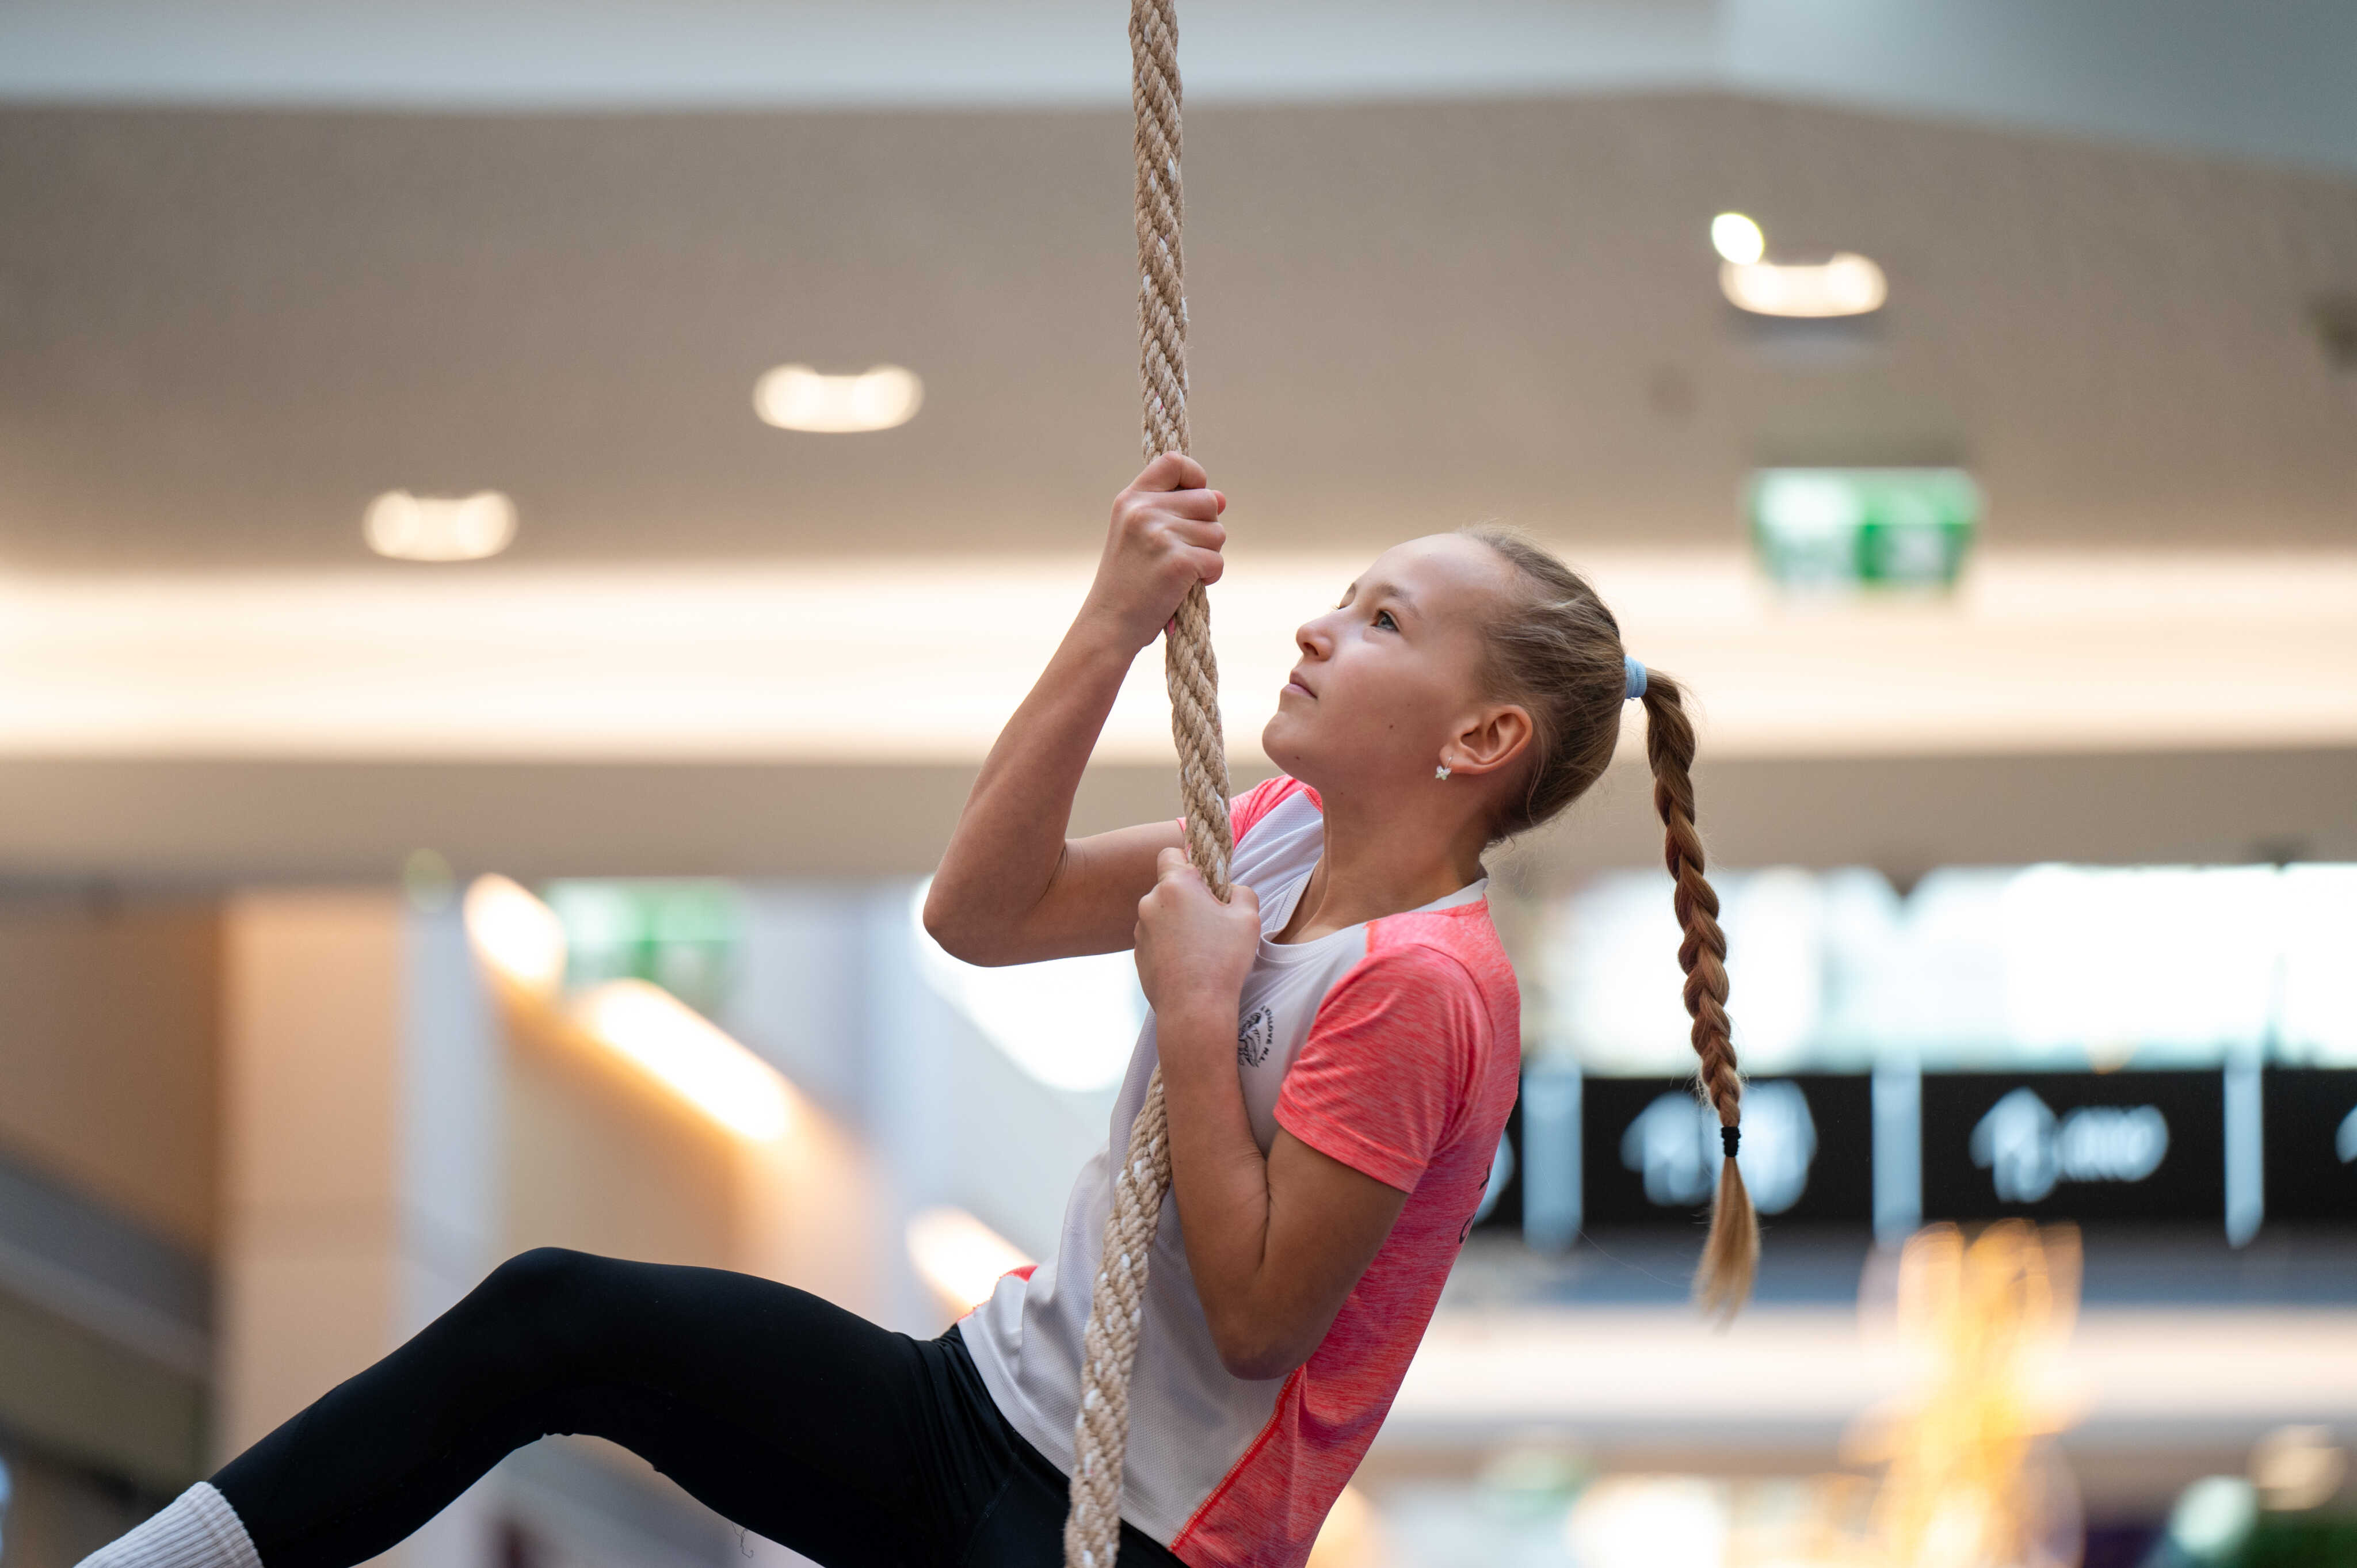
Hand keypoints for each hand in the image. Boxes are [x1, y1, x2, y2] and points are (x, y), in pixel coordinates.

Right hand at [1079, 454, 1227, 655]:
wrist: (1109, 624)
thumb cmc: (1128, 581)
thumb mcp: (1139, 534)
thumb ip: (1176, 510)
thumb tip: (1221, 497)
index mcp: (1132, 499)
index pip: (1175, 462)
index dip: (1195, 476)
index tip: (1194, 498)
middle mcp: (1144, 511)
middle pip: (1208, 501)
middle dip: (1206, 528)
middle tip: (1182, 552)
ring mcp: (1161, 535)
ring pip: (1218, 533)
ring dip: (1208, 555)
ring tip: (1179, 572)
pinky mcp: (1179, 562)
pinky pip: (1217, 560)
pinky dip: (1209, 577)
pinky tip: (1185, 586)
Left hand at [1134, 846, 1261, 1025]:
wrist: (1194, 1009)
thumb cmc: (1222, 960)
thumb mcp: (1248, 917)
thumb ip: (1241, 891)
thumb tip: (1230, 891)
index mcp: (1175, 886)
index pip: (1170, 854)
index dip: (1189, 862)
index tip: (1206, 882)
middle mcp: (1150, 903)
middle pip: (1169, 888)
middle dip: (1189, 898)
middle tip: (1213, 921)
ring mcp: (1141, 930)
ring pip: (1163, 915)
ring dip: (1179, 923)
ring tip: (1203, 948)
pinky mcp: (1138, 955)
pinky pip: (1157, 939)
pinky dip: (1170, 945)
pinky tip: (1190, 964)